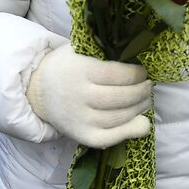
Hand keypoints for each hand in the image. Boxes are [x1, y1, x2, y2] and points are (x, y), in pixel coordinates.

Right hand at [26, 43, 152, 148]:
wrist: (39, 91)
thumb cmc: (67, 67)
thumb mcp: (80, 50)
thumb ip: (105, 53)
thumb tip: (139, 59)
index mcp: (80, 70)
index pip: (117, 74)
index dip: (136, 74)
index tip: (142, 72)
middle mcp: (79, 96)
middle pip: (121, 97)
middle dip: (142, 92)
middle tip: (148, 86)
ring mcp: (80, 119)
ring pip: (119, 117)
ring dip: (140, 109)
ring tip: (146, 100)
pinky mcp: (82, 136)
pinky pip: (110, 138)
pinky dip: (130, 132)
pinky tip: (142, 122)